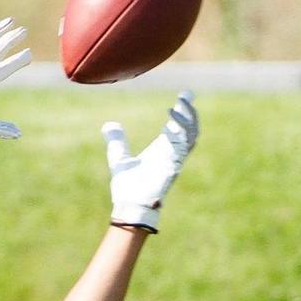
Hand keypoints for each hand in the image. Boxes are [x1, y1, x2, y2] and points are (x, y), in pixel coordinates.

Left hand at [101, 91, 198, 231]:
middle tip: (187, 94)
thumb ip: (116, 141)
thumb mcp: (119, 157)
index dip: (182, 111)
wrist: (129, 206)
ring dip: (189, 117)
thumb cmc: (127, 188)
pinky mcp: (174, 165)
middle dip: (190, 111)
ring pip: (191, 134)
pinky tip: (171, 117)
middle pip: (190, 128)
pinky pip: (184, 144)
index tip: (184, 95)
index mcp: (162, 151)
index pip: (177, 127)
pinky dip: (181, 129)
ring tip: (181, 102)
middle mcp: (171, 153)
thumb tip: (109, 125)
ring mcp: (175, 159)